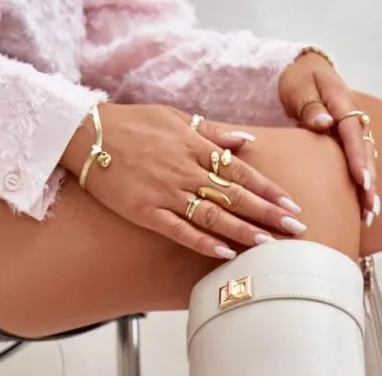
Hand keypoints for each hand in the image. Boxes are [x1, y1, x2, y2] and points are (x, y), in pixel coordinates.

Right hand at [60, 104, 305, 258]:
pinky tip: (225, 252)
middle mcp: (185, 170)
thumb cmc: (131, 124)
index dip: (268, 189)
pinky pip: (180, 230)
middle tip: (295, 229)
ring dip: (242, 230)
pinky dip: (203, 241)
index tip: (291, 204)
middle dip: (268, 213)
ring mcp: (166, 192)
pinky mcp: (146, 211)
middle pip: (235, 195)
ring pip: (212, 214)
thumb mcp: (175, 117)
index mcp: (195, 146)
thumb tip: (247, 141)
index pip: (241, 172)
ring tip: (268, 244)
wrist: (85, 133)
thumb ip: (213, 132)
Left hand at [279, 53, 377, 223]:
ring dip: (369, 188)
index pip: (352, 132)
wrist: (308, 71)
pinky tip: (364, 209)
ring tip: (369, 215)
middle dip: (369, 181)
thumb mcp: (299, 86)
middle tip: (369, 206)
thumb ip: (310, 104)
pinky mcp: (352, 143)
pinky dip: (364, 186)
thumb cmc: (300, 80)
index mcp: (342, 102)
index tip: (361, 180)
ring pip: (367, 161)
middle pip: (366, 152)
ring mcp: (356, 132)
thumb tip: (324, 121)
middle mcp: (354, 119)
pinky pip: (361, 164)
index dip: (357, 157)